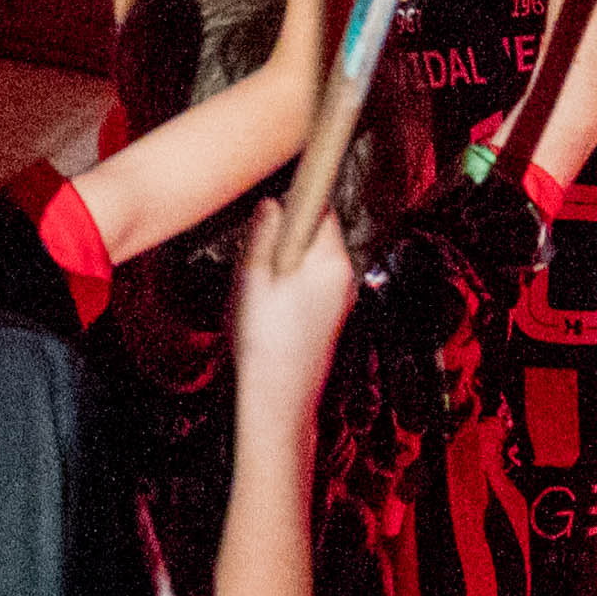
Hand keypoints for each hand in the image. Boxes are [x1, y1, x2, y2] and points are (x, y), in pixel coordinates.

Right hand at [237, 187, 361, 399]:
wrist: (279, 396)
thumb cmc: (265, 340)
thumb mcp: (253, 277)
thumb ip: (263, 234)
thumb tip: (272, 202)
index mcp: (331, 261)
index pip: (321, 207)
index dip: (293, 199)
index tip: (271, 206)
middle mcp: (343, 276)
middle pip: (313, 234)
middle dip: (281, 237)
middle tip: (253, 261)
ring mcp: (338, 297)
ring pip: (308, 258)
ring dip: (281, 262)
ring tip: (257, 290)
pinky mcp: (329, 314)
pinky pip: (308, 281)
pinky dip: (287, 283)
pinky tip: (266, 308)